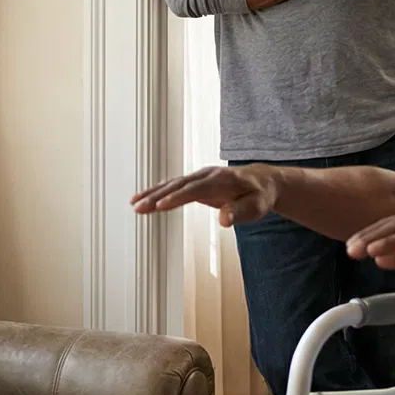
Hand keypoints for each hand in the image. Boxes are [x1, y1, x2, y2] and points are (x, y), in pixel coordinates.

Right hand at [132, 165, 279, 226]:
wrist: (261, 182)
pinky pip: (172, 186)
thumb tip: (225, 220)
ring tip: (134, 204)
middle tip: (139, 207)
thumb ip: (240, 212)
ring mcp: (199, 177)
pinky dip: (156, 192)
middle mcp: (206, 175)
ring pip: (171, 184)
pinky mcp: (194, 183)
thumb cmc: (259, 196)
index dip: (178, 196)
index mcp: (221, 180)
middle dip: (157, 195)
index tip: (160, 206)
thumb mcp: (256, 207)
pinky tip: (142, 200)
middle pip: (178, 184)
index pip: (196, 188)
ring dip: (152, 193)